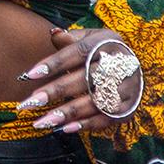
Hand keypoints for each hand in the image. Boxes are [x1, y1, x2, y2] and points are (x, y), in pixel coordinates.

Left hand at [15, 27, 142, 133]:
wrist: (134, 68)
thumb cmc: (101, 52)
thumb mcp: (89, 39)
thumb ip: (70, 39)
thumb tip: (53, 34)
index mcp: (108, 42)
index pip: (79, 51)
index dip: (55, 63)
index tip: (30, 75)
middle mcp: (121, 64)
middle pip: (85, 78)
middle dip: (56, 91)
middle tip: (30, 102)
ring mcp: (127, 87)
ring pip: (94, 102)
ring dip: (67, 113)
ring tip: (42, 122)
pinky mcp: (128, 107)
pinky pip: (106, 119)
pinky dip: (85, 125)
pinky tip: (64, 129)